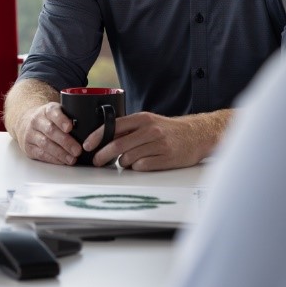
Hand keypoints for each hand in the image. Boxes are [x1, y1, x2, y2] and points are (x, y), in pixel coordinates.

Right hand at [15, 101, 84, 165]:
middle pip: (50, 131)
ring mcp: (31, 134)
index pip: (53, 112)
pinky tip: (62, 161)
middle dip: (65, 141)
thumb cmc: (49, 120)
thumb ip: (71, 117)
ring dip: (60, 153)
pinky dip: (53, 159)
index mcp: (47, 110)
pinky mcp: (28, 147)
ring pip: (45, 144)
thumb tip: (92, 129)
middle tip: (78, 150)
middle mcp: (37, 120)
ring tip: (72, 159)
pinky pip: (41, 153)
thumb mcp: (58, 113)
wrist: (26, 123)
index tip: (70, 127)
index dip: (61, 120)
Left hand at [88, 111, 220, 170]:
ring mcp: (159, 144)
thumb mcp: (148, 122)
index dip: (97, 137)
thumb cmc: (168, 130)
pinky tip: (139, 164)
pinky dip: (136, 167)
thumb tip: (103, 138)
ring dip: (121, 163)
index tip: (87, 145)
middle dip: (102, 155)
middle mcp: (150, 130)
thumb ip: (129, 128)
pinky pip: (142, 166)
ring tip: (125, 162)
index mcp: (142, 118)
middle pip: (117, 145)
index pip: (113, 127)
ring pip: (128, 158)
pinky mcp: (167, 158)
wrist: (198, 135)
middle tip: (97, 161)